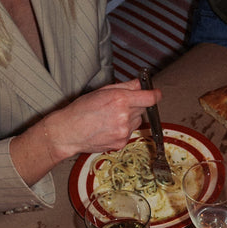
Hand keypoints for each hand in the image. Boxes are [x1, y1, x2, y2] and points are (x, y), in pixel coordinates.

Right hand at [46, 79, 161, 160]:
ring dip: (129, 118)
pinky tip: (109, 127)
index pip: (149, 98)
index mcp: (120, 100)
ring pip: (137, 121)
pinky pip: (129, 133)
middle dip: (135, 105)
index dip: (155, 94)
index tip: (156, 93)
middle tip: (119, 105)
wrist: (70, 131)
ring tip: (110, 117)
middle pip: (143, 109)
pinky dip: (123, 129)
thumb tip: (140, 84)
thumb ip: (125, 87)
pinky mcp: (121, 143)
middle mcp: (124, 117)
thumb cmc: (82, 109)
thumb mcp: (102, 91)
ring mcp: (124, 132)